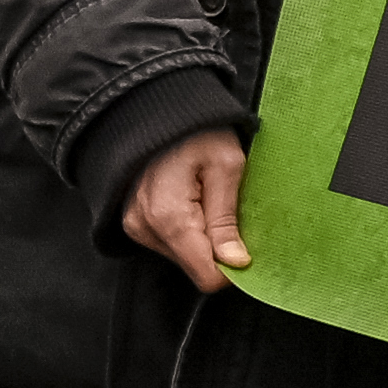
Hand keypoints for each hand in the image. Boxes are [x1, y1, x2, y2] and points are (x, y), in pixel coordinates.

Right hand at [120, 128, 250, 293]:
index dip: (233, 269)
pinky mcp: (135, 224)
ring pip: (184, 257)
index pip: (205, 274)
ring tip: (212, 201)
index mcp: (168, 217)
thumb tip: (236, 262)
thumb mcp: (226, 167)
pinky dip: (190, 231)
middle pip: (195, 267)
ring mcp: (136, 227)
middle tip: (233, 213)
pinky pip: (171, 243)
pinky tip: (197, 203)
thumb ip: (227, 219)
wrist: (155, 112)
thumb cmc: (196, 132)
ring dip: (205, 239)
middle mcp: (145, 228)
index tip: (251, 249)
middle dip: (220, 251)